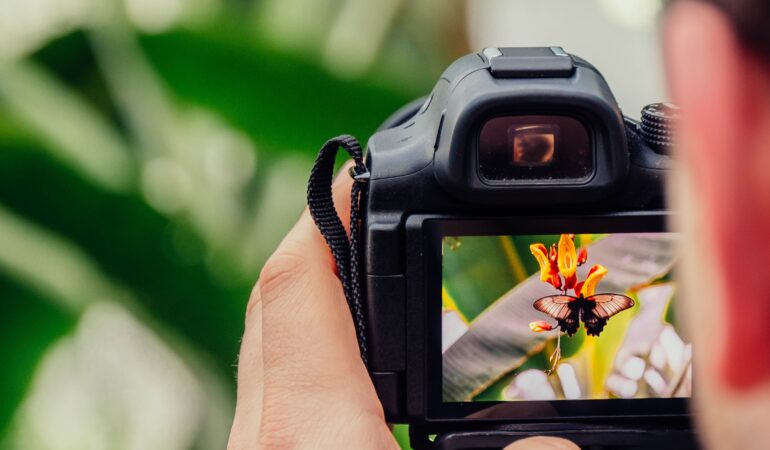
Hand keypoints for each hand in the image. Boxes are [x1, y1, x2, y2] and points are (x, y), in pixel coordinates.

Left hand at [227, 163, 578, 448]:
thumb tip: (559, 445)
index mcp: (311, 431)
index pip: (298, 283)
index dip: (329, 214)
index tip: (362, 173)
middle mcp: (268, 434)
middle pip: (277, 302)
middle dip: (322, 244)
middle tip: (369, 215)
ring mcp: (261, 448)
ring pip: (271, 345)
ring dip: (317, 299)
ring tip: (372, 280)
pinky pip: (279, 387)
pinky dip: (315, 353)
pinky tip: (360, 372)